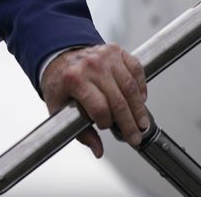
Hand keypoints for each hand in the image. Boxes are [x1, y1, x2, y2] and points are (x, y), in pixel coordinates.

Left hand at [40, 43, 148, 157]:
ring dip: (139, 109)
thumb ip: (79, 130)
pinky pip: (136, 69)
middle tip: (134, 136)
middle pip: (118, 100)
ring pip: (130, 87)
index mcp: (74, 79)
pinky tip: (141, 99)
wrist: (60, 57)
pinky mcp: (116, 51)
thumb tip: (98, 150)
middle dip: (129, 123)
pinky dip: (141, 86)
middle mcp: (91, 65)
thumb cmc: (60, 81)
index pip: (99, 108)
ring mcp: (105, 56)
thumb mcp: (58, 107)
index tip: (107, 128)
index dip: (106, 122)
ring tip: (142, 123)